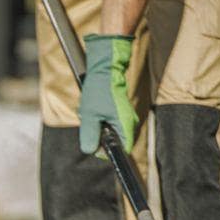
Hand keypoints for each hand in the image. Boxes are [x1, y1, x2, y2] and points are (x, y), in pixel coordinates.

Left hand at [79, 34, 137, 154]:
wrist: (105, 68)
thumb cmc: (98, 89)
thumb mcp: (89, 115)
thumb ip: (90, 135)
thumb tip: (90, 150)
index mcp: (125, 126)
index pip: (122, 150)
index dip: (108, 151)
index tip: (95, 142)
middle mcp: (130, 123)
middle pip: (116, 142)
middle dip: (100, 137)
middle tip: (91, 124)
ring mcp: (126, 118)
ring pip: (111, 133)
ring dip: (98, 127)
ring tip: (92, 114)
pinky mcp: (121, 112)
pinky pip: (110, 123)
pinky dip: (100, 120)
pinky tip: (94, 111)